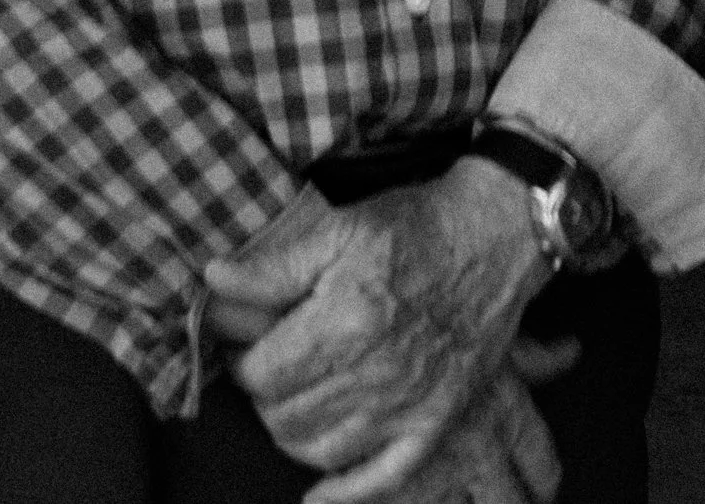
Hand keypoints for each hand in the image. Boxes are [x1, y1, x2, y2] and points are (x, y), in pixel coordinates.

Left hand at [202, 158, 552, 492]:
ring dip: (294, 430)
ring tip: (297, 397)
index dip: (243, 359)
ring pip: (319, 449)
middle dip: (266, 393)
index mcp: (343, 323)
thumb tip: (213, 281)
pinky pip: (381, 479)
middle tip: (274, 365)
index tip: (249, 343)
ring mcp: (406, 405)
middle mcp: (373, 374)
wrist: (491, 237)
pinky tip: (318, 494)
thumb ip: (274, 266)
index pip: (260, 374)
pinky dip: (345, 491)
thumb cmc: (413, 227)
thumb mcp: (339, 229)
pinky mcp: (434, 421)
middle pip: (283, 417)